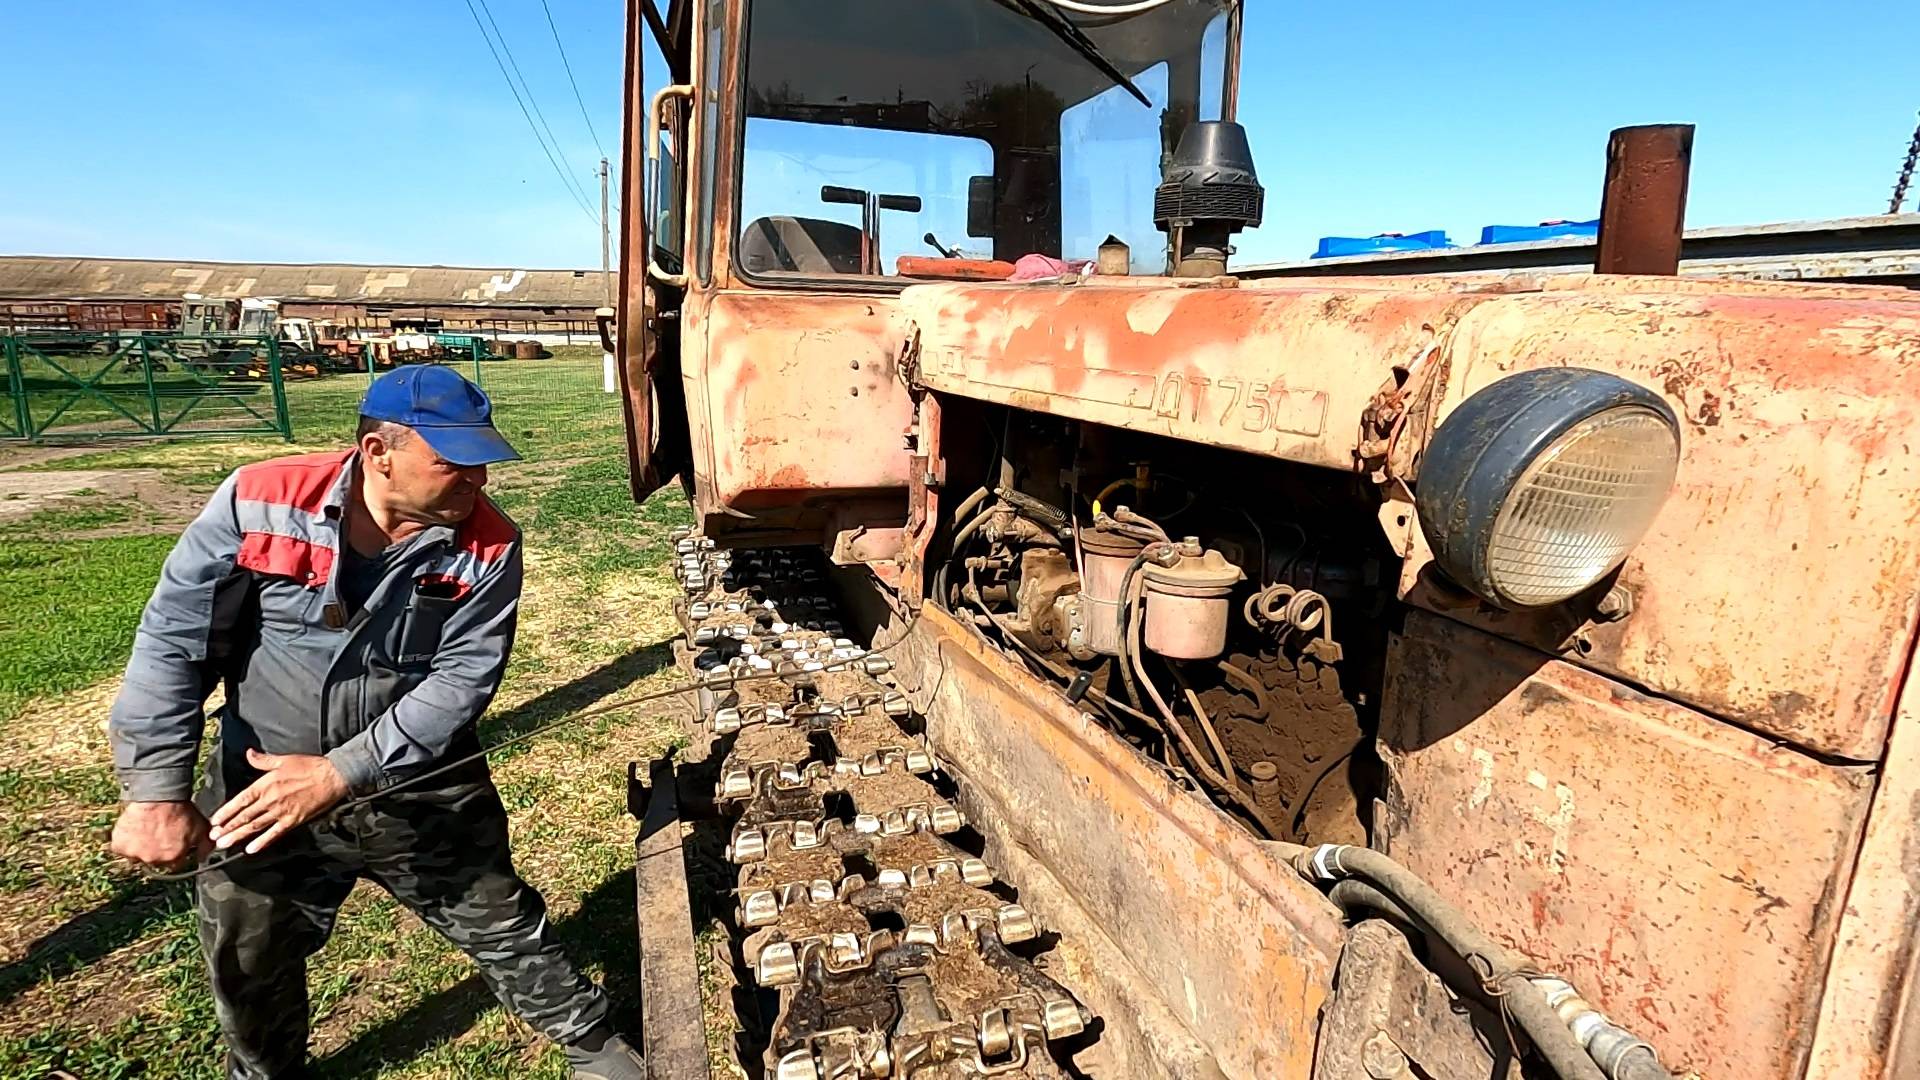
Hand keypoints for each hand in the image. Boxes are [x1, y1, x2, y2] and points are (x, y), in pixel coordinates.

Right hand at [111, 801, 212, 872]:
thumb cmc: (181, 810)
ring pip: (137, 855)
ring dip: (139, 846)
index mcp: (173, 858)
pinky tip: (132, 829)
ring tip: (145, 829)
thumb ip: (206, 846)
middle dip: (156, 850)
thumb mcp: (202, 827)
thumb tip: (204, 858)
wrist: (159, 796)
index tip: (171, 842)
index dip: (173, 852)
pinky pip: (121, 848)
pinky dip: (124, 841)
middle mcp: (153, 860)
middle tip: (157, 833)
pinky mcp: (120, 846)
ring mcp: (135, 854)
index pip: (173, 864)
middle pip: (154, 860)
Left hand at [208, 750, 348, 854]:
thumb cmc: (309, 766)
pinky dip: (262, 842)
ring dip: (238, 836)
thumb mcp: (283, 759)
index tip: (214, 821)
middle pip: (245, 816)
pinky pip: (275, 833)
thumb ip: (262, 760)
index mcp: (265, 785)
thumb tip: (248, 753)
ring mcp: (281, 812)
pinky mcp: (293, 820)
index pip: (240, 800)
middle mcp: (270, 800)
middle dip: (228, 828)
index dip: (226, 811)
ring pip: (255, 826)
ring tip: (225, 844)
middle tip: (214, 838)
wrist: (333, 776)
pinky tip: (251, 850)